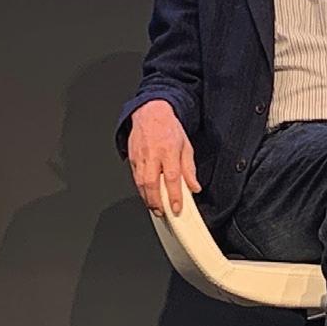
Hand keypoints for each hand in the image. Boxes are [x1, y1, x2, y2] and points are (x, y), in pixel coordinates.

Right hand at [127, 99, 199, 214]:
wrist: (150, 113)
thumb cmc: (169, 129)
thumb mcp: (186, 146)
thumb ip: (189, 168)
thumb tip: (194, 187)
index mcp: (168, 150)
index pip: (172, 178)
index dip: (174, 195)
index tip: (177, 208)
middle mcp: (153, 155)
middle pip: (152, 183)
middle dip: (157, 202)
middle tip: (162, 213)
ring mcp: (140, 157)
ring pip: (141, 183)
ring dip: (147, 199)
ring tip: (155, 208)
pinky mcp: (132, 159)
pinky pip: (135, 178)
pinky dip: (141, 190)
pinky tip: (147, 196)